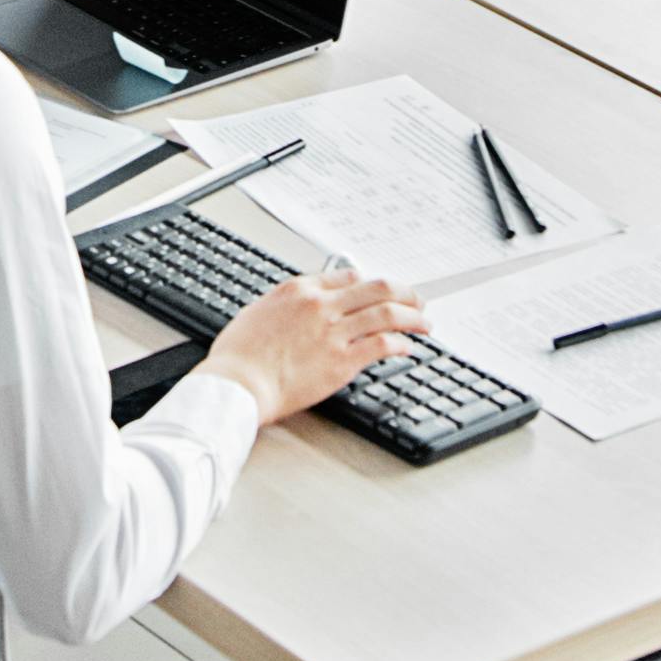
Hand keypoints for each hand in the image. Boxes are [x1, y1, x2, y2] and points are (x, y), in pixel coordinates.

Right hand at [203, 267, 426, 427]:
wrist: (236, 384)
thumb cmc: (239, 357)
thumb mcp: (257, 313)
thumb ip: (284, 306)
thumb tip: (298, 308)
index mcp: (299, 290)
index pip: (348, 276)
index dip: (369, 285)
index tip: (379, 293)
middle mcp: (321, 305)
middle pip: (376, 288)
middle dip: (403, 292)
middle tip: (416, 300)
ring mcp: (334, 332)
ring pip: (387, 313)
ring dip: (412, 316)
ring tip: (424, 322)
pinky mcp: (342, 360)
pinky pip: (382, 344)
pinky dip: (400, 343)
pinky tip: (406, 347)